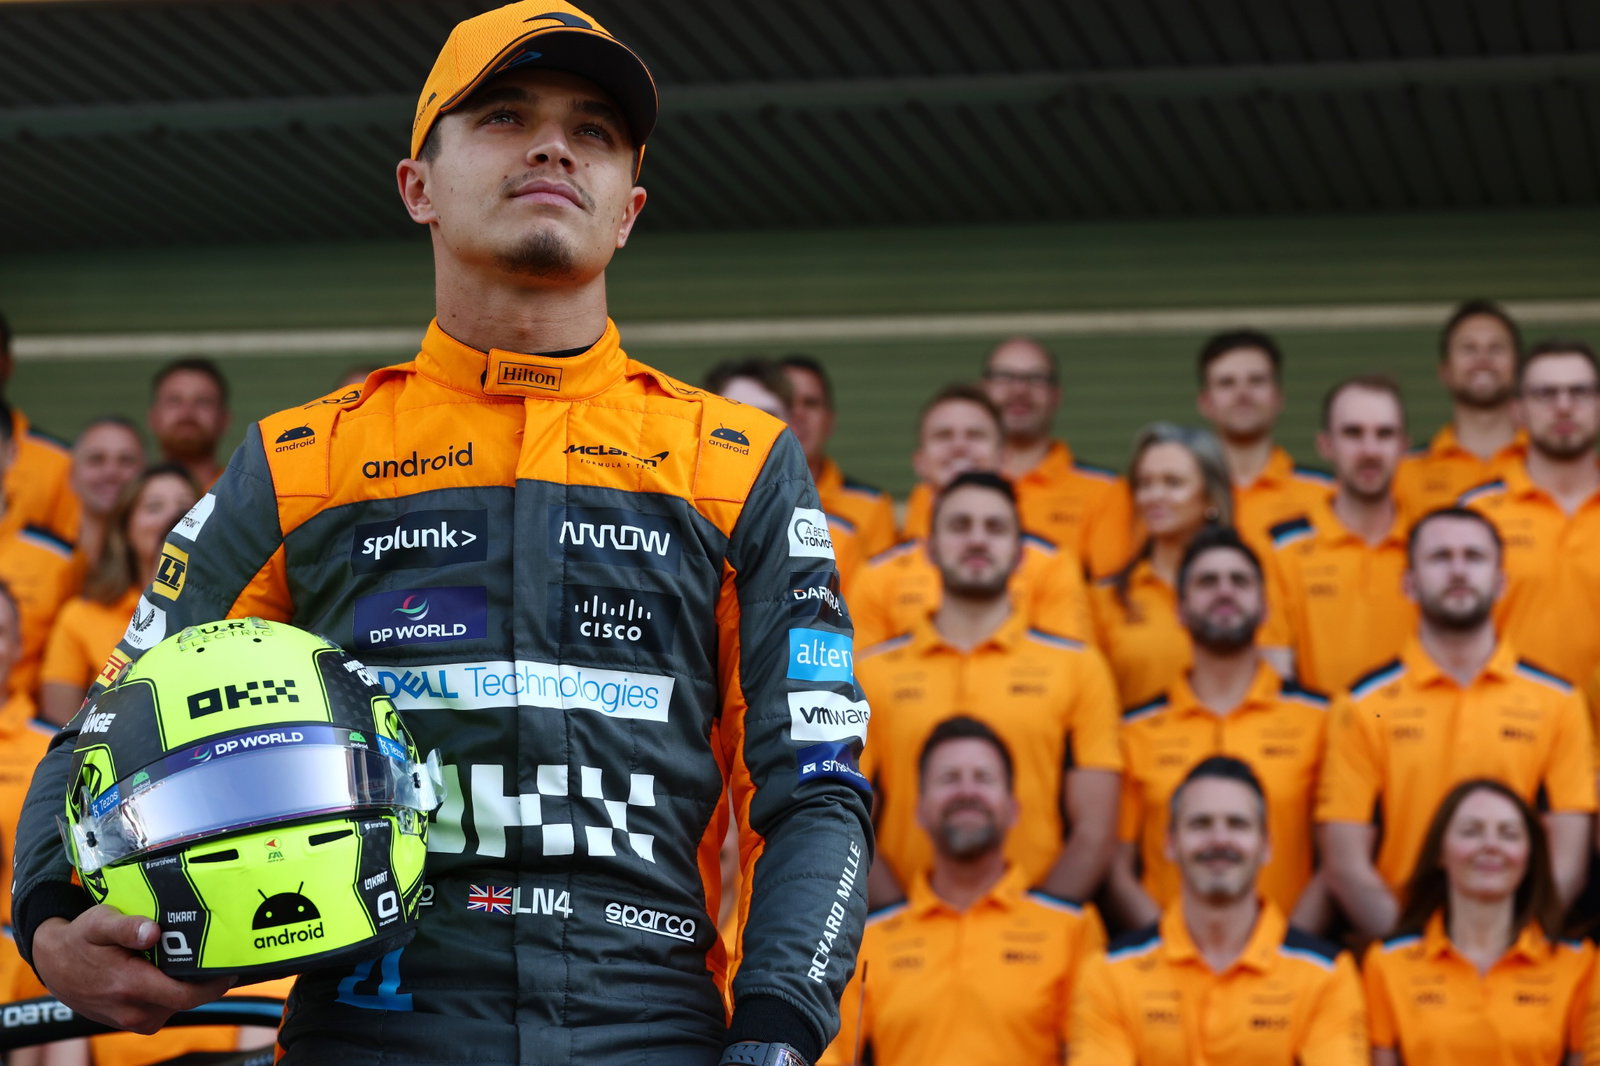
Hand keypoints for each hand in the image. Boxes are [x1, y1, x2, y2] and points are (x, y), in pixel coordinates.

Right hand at [32, 908, 233, 1033]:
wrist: (52, 964)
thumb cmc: (79, 941)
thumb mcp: (99, 923)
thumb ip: (127, 927)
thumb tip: (153, 931)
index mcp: (130, 988)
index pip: (187, 995)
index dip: (215, 984)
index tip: (231, 966)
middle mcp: (134, 1012)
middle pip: (187, 999)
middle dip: (203, 979)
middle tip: (215, 953)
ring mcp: (132, 1020)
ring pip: (176, 1003)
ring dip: (186, 983)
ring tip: (190, 956)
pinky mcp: (132, 1021)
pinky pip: (164, 1006)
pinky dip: (171, 989)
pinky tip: (169, 969)